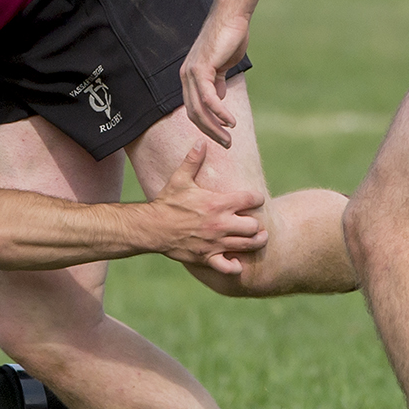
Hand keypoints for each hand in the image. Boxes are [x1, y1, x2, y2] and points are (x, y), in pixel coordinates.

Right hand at [148, 142, 266, 271]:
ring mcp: (216, 242)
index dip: (257, 199)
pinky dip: (236, 266)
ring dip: (256, 242)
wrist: (152, 227)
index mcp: (218, 203)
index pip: (252, 200)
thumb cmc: (167, 202)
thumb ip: (193, 160)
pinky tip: (236, 260)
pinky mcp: (208, 257)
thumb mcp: (180, 179)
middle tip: (255, 223)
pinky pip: (229, 267)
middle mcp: (221, 224)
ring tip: (257, 239)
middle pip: (254, 226)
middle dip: (257, 224)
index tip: (254, 200)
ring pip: (248, 245)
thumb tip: (202, 141)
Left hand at [180, 10, 250, 147]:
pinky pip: (208, 97)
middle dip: (210, 132)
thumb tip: (218, 99)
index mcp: (190, 78)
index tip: (221, 136)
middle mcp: (186, 77)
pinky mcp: (201, 68)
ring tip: (229, 139)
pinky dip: (219, 112)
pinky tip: (230, 121)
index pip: (194, 109)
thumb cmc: (229, 38)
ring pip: (199, 109)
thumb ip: (218, 82)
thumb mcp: (222, 66)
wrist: (231, 17)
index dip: (207, 125)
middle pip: (194, 114)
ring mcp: (191, 73)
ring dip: (215, 127)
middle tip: (226, 144)